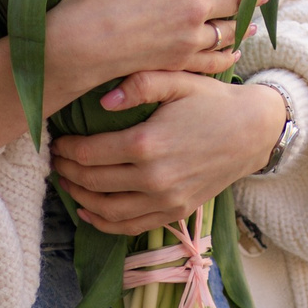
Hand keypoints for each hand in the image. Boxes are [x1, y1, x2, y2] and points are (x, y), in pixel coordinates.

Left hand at [50, 74, 287, 236]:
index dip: (66, 149)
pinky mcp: (176, 212)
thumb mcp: (177, 80)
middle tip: (54, 159)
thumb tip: (101, 101)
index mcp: (147, 143)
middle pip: (92, 182)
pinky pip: (131, 227)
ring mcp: (166, 200)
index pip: (89, 154)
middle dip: (67, 171)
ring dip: (79, 198)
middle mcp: (153, 178)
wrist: (253, 131)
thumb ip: (138, 84)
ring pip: (106, 210)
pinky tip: (88, 211)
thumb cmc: (211, 101)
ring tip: (65, 181)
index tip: (56, 140)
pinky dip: (104, 223)